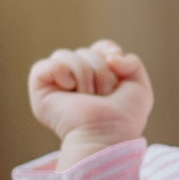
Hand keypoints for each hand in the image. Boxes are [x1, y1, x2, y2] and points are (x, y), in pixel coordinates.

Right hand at [29, 41, 151, 151]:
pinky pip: (43, 65)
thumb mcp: (139, 87)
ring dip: (83, 74)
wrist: (108, 132)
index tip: (115, 64)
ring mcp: (56, 84)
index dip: (106, 50)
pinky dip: (60, 72)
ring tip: (87, 96)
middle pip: (84, 51)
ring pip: (64, 55)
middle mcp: (75, 79)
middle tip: (102, 95)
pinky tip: (68, 88)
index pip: (99, 47)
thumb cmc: (123, 118)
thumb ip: (132, 62)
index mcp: (96, 77)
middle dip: (99, 70)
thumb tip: (110, 57)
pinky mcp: (40, 90)